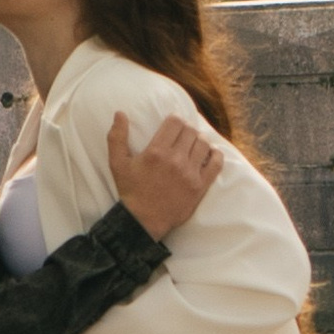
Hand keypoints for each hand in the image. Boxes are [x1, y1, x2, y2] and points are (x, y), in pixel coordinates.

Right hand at [110, 107, 222, 239]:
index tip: (173, 126)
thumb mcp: (117, 163)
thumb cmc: (130, 191)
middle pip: (190, 131)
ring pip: (204, 144)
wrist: (143, 221)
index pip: (175, 122)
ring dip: (199, 141)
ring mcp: (190, 174)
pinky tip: (209, 155)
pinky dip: (215, 155)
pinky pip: (216, 163)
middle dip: (186, 131)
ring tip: (193, 146)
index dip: (174, 120)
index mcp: (156, 152)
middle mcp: (175, 160)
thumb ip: (117, 137)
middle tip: (182, 137)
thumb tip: (120, 113)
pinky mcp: (200, 186)